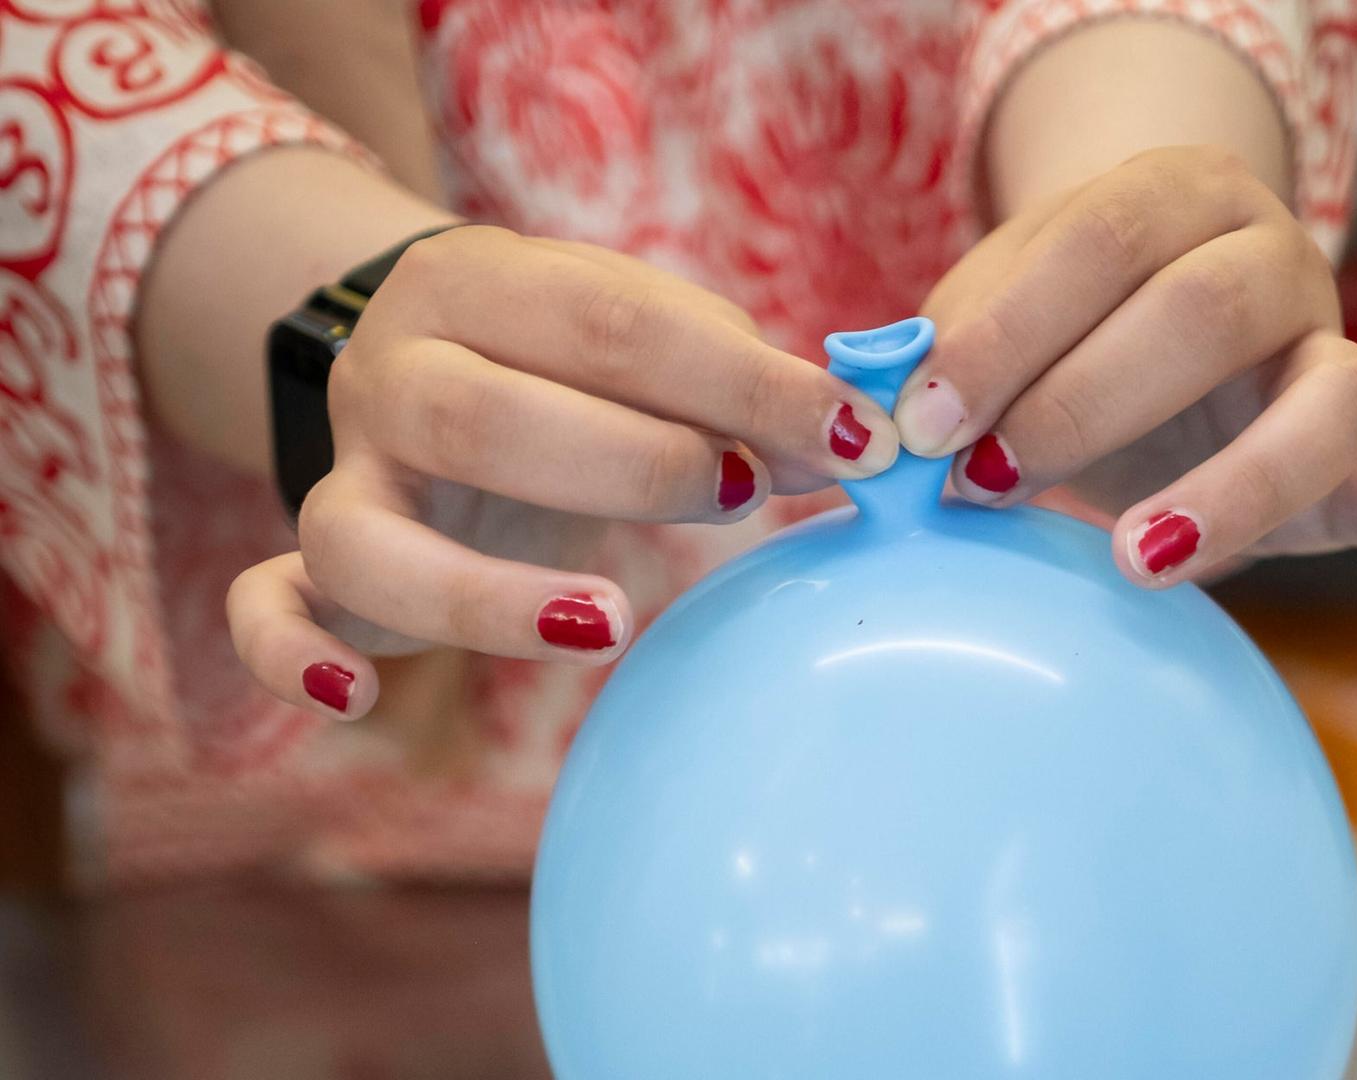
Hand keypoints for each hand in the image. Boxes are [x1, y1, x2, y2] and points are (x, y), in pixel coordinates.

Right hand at [229, 225, 898, 718]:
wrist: (446, 359)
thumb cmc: (586, 362)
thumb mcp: (657, 344)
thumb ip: (741, 388)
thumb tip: (857, 447)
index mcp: (478, 282)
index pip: (611, 323)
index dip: (740, 382)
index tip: (853, 438)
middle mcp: (387, 369)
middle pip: (484, 417)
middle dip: (633, 463)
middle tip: (741, 493)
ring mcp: (339, 471)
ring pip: (369, 536)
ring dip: (489, 592)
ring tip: (609, 623)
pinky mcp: (316, 566)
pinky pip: (264, 611)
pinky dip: (290, 657)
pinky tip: (357, 702)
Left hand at [894, 146, 1356, 605]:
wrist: (1141, 330)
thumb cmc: (1054, 328)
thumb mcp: (996, 317)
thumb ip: (946, 356)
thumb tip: (876, 428)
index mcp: (1176, 195)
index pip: (1100, 242)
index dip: (1008, 334)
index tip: (923, 423)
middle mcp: (1274, 258)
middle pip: (1206, 310)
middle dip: (1082, 401)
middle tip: (986, 482)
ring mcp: (1333, 353)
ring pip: (1333, 397)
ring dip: (1233, 484)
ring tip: (1136, 556)